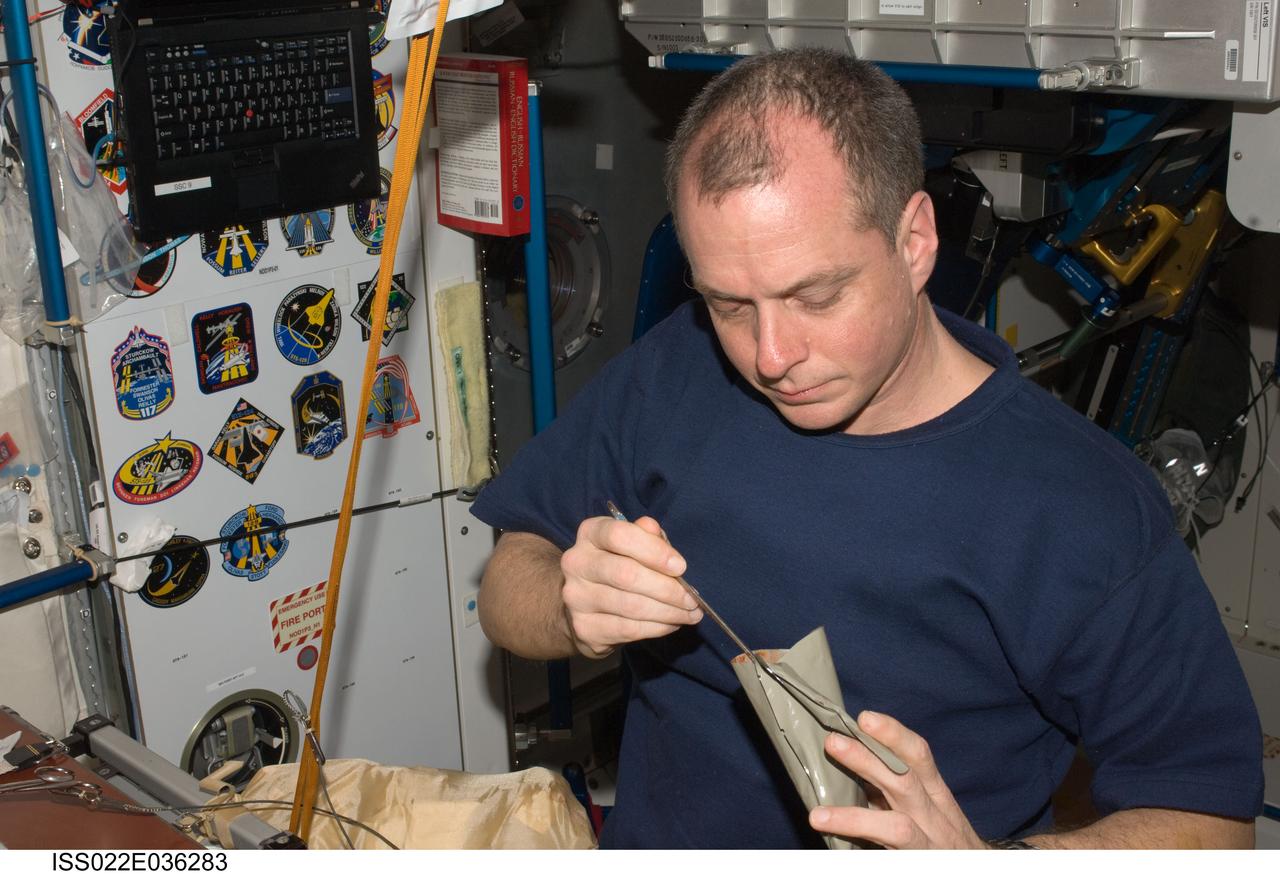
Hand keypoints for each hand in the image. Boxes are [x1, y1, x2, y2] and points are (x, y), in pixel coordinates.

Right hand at [560, 514, 702, 657]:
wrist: (584, 604)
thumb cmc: (617, 565)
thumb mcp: (632, 544)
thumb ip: (646, 536)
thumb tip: (654, 531)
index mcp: (590, 533)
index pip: (620, 536)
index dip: (654, 551)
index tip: (681, 567)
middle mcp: (576, 563)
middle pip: (626, 574)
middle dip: (667, 589)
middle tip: (692, 599)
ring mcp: (576, 598)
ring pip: (631, 606)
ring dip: (668, 612)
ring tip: (690, 614)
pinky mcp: (584, 627)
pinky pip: (629, 629)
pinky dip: (657, 628)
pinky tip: (672, 623)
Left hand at [809, 711, 987, 848]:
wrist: (979, 873)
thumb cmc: (943, 841)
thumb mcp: (926, 812)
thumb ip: (892, 792)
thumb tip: (851, 767)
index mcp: (936, 795)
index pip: (918, 756)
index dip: (894, 735)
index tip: (865, 718)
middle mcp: (936, 817)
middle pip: (906, 781)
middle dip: (869, 760)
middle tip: (833, 742)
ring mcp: (930, 844)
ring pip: (898, 825)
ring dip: (856, 817)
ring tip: (818, 812)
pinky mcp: (921, 864)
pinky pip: (893, 853)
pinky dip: (861, 842)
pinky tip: (831, 835)